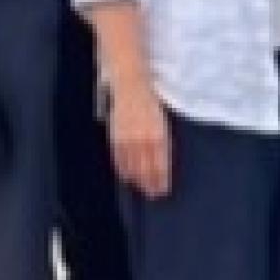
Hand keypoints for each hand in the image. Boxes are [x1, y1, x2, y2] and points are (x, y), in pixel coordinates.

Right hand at [106, 81, 171, 197]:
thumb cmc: (149, 103)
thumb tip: (163, 163)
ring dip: (137, 179)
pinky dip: (123, 168)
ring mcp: (128, 137)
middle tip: (153, 194)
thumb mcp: (162, 121)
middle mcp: (143, 137)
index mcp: (158, 133)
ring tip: (141, 189)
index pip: (160, 163)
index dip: (161, 178)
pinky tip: (126, 176)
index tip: (163, 189)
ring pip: (132, 164)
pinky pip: (119, 156)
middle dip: (150, 182)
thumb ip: (163, 141)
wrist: (131, 85)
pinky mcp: (116, 135)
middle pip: (146, 167)